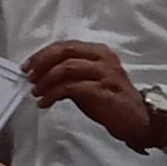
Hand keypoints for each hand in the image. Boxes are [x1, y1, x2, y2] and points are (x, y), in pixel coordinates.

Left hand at [26, 40, 162, 149]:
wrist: (138, 119)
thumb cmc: (111, 100)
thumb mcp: (90, 81)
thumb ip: (71, 74)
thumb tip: (42, 76)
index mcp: (99, 52)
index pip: (65, 45)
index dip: (43, 54)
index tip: (28, 66)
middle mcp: (103, 58)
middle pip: (65, 52)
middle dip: (42, 63)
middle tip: (29, 77)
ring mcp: (104, 73)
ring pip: (66, 68)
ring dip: (46, 80)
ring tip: (36, 92)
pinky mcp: (102, 90)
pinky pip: (71, 88)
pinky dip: (53, 94)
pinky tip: (45, 103)